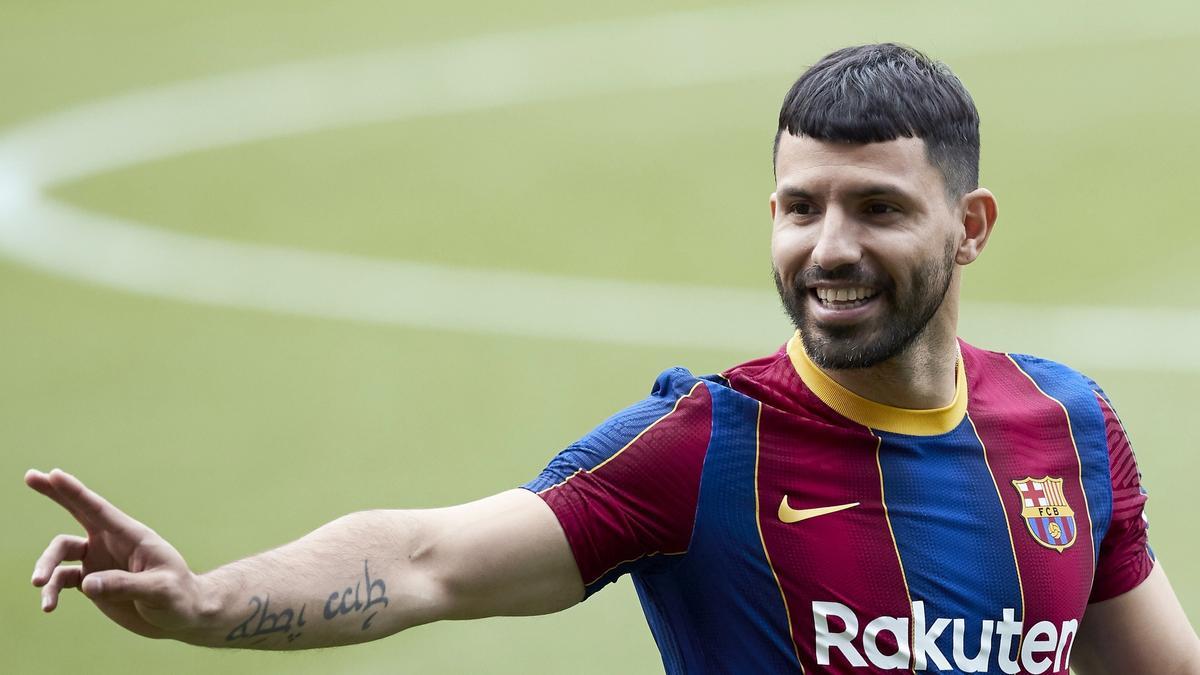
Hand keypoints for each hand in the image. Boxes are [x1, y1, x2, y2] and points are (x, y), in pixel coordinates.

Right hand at [26, 468, 205, 639]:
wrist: (182, 615)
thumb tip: (86, 583)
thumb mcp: (159, 590)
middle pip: (78, 512)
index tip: (54, 474)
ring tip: (38, 584)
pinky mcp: (92, 583)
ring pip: (61, 554)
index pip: (100, 510)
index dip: (76, 492)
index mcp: (132, 536)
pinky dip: (51, 591)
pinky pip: (61, 581)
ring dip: (45, 566)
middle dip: (54, 494)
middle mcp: (112, 542)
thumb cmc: (178, 596)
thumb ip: (125, 585)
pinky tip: (48, 607)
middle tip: (31, 476)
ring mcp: (100, 561)